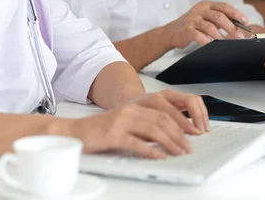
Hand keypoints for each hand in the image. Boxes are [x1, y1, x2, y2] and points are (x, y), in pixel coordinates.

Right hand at [67, 90, 208, 158]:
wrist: (72, 131)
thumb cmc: (98, 131)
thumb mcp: (124, 124)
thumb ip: (142, 127)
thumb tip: (165, 138)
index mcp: (134, 107)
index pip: (164, 113)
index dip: (181, 123)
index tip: (191, 134)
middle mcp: (130, 111)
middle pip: (162, 121)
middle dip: (180, 134)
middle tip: (189, 146)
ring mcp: (121, 122)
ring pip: (154, 130)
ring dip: (170, 143)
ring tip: (180, 152)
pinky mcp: (113, 134)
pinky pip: (137, 143)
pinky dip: (152, 151)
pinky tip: (160, 157)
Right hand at [164, 1, 247, 48]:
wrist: (171, 32)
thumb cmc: (193, 26)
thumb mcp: (206, 19)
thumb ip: (220, 20)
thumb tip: (239, 28)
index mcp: (207, 5)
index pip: (224, 6)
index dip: (236, 13)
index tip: (245, 21)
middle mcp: (200, 10)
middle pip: (219, 16)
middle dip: (231, 27)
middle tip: (239, 36)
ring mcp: (192, 19)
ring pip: (210, 27)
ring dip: (221, 36)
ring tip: (228, 43)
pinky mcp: (186, 30)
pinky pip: (199, 36)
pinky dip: (208, 41)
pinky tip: (213, 46)